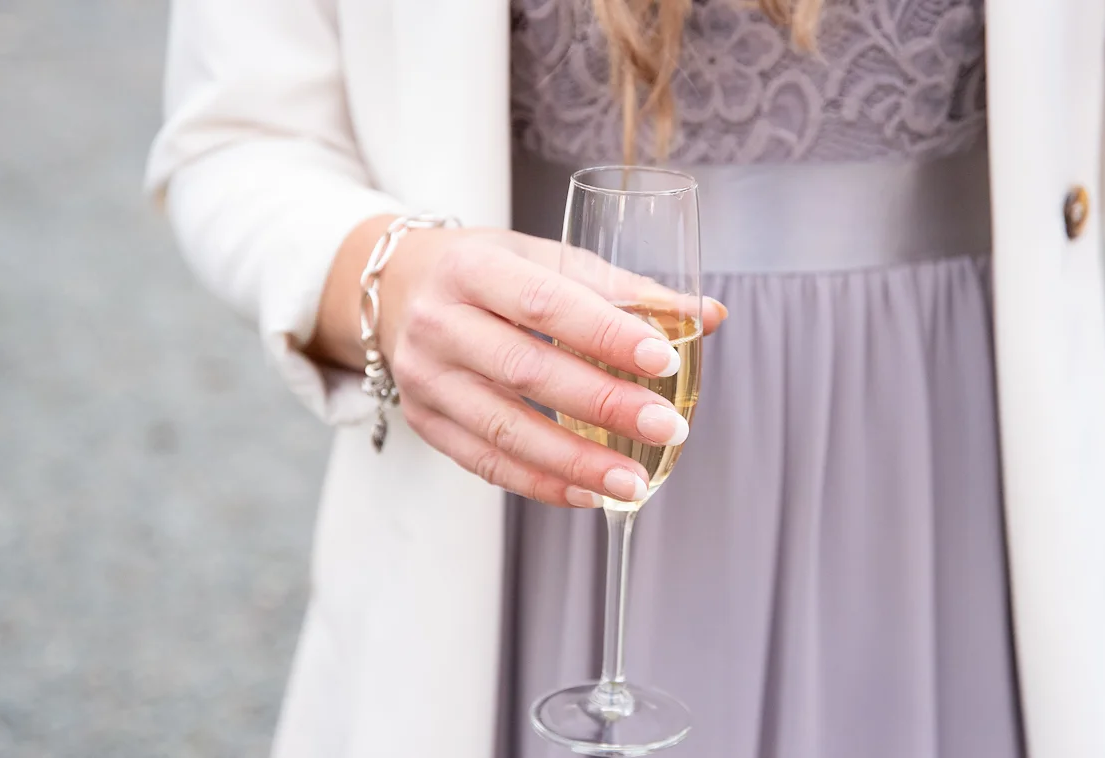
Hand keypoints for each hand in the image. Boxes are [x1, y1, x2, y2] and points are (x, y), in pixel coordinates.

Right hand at [376, 225, 725, 507]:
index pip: (546, 303)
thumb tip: (708, 314)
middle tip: (665, 427)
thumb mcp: (542, 257)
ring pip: (503, 429)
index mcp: (472, 268)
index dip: (607, 334)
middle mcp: (439, 323)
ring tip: (632, 482)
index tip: (666, 360)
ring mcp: (425, 378)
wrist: (397, 289)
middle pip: (526, 371)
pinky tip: (586, 493)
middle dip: (603, 404)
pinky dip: (540, 483)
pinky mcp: (425, 421)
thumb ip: (623, 288)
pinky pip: (484, 463)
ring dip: (575, 461)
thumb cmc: (487, 271)